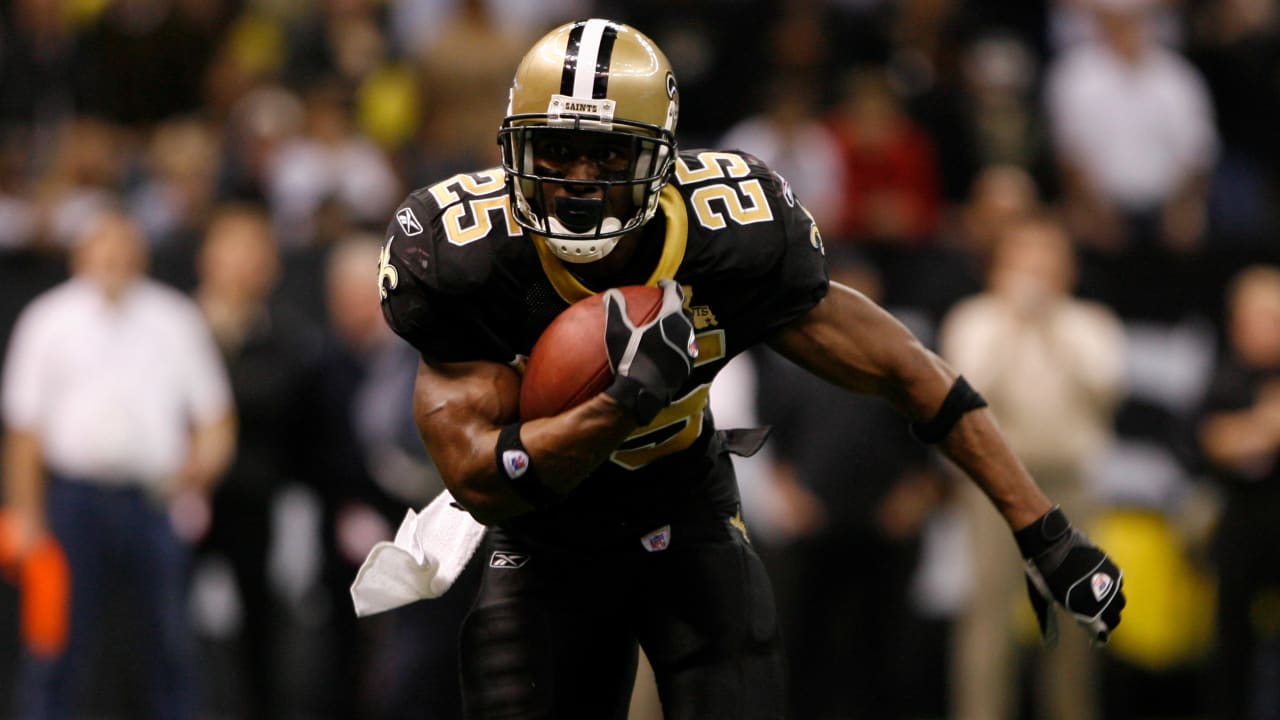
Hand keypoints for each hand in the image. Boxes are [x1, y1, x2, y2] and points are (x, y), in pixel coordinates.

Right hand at [603, 279, 696, 423]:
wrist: (643, 393)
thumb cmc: (629, 360)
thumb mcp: (618, 334)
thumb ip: (616, 310)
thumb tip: (611, 292)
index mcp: (671, 318)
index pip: (674, 293)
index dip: (669, 285)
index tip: (662, 283)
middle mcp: (685, 331)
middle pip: (685, 311)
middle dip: (677, 305)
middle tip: (667, 304)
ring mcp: (689, 350)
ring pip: (688, 331)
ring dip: (680, 325)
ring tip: (669, 327)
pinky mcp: (688, 366)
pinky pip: (687, 350)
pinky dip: (680, 344)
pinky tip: (670, 350)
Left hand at [1016, 506, 1125, 646]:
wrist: (1050, 543)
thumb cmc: (1042, 572)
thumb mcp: (1041, 599)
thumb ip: (1048, 621)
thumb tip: (1048, 644)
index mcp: (1084, 607)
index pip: (1103, 629)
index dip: (1101, 634)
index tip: (1098, 637)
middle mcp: (1101, 595)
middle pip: (1116, 614)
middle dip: (1110, 619)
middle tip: (1102, 620)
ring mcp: (1107, 579)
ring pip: (1120, 598)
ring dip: (1114, 603)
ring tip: (1103, 602)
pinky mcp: (1110, 565)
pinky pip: (1118, 581)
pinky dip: (1113, 586)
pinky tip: (1102, 585)